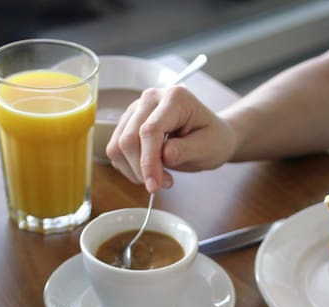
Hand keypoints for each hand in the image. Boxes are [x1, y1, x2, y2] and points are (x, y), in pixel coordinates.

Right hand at [106, 86, 237, 192]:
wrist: (211, 134)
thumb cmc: (212, 138)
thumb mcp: (208, 147)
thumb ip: (186, 150)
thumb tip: (164, 156)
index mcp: (175, 98)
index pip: (150, 130)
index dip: (149, 161)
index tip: (155, 185)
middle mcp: (151, 98)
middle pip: (129, 138)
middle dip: (141, 168)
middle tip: (162, 185)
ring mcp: (136, 109)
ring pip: (117, 145)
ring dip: (134, 169)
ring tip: (159, 177)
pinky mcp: (127, 123)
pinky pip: (116, 149)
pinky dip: (129, 167)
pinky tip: (150, 170)